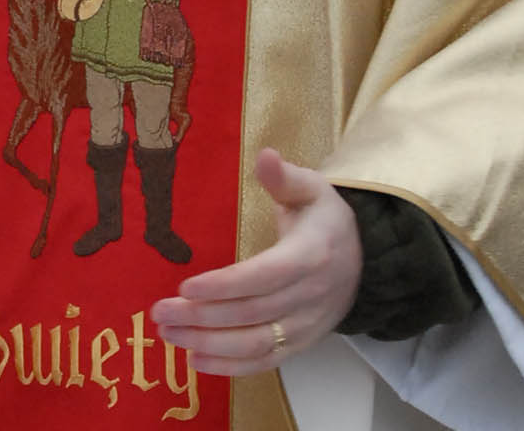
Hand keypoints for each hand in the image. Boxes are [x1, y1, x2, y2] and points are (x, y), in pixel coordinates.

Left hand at [149, 148, 360, 375]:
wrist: (365, 262)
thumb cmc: (327, 221)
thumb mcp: (313, 190)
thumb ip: (285, 177)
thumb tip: (264, 155)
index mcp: (312, 254)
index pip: (265, 276)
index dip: (225, 285)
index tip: (185, 286)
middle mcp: (310, 296)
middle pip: (252, 314)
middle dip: (202, 316)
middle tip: (159, 311)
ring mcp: (306, 326)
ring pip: (254, 344)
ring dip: (207, 344)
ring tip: (168, 334)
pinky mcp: (301, 345)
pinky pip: (264, 363)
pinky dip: (229, 368)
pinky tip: (194, 360)